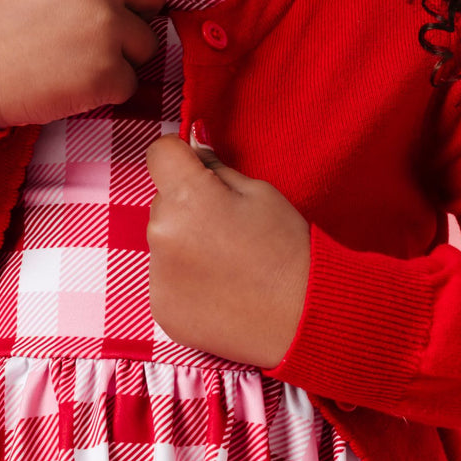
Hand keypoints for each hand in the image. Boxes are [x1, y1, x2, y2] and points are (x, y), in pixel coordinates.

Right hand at [0, 0, 169, 127]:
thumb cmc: (4, 22)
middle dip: (139, 13)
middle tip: (100, 31)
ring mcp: (106, 28)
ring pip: (149, 42)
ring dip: (122, 56)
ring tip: (76, 58)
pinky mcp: (106, 74)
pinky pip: (131, 82)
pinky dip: (108, 90)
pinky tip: (72, 82)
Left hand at [145, 128, 310, 367]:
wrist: (302, 317)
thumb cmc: (287, 249)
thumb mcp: (259, 192)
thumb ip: (216, 167)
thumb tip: (193, 143)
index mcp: (187, 197)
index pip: (160, 154)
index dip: (181, 158)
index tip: (199, 171)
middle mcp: (161, 234)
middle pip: (162, 202)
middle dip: (186, 206)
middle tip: (227, 228)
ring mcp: (158, 276)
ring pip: (162, 242)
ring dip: (184, 245)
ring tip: (227, 264)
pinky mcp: (162, 309)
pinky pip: (165, 281)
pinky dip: (186, 282)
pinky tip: (220, 290)